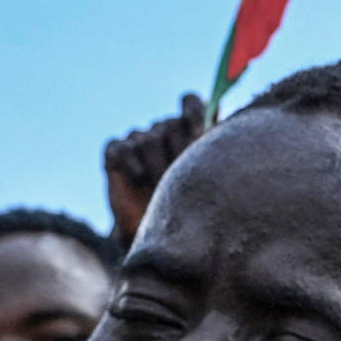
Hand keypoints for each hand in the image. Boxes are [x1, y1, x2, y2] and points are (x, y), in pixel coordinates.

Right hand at [105, 91, 208, 247]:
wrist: (161, 238)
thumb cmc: (193, 210)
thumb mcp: (211, 181)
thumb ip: (216, 153)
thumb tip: (225, 126)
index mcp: (189, 130)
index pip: (190, 102)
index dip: (194, 112)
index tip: (200, 133)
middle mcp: (164, 130)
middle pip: (170, 125)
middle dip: (177, 152)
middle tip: (181, 176)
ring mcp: (139, 139)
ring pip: (147, 139)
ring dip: (155, 166)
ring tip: (161, 188)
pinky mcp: (116, 152)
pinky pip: (120, 147)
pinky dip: (130, 161)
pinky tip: (139, 178)